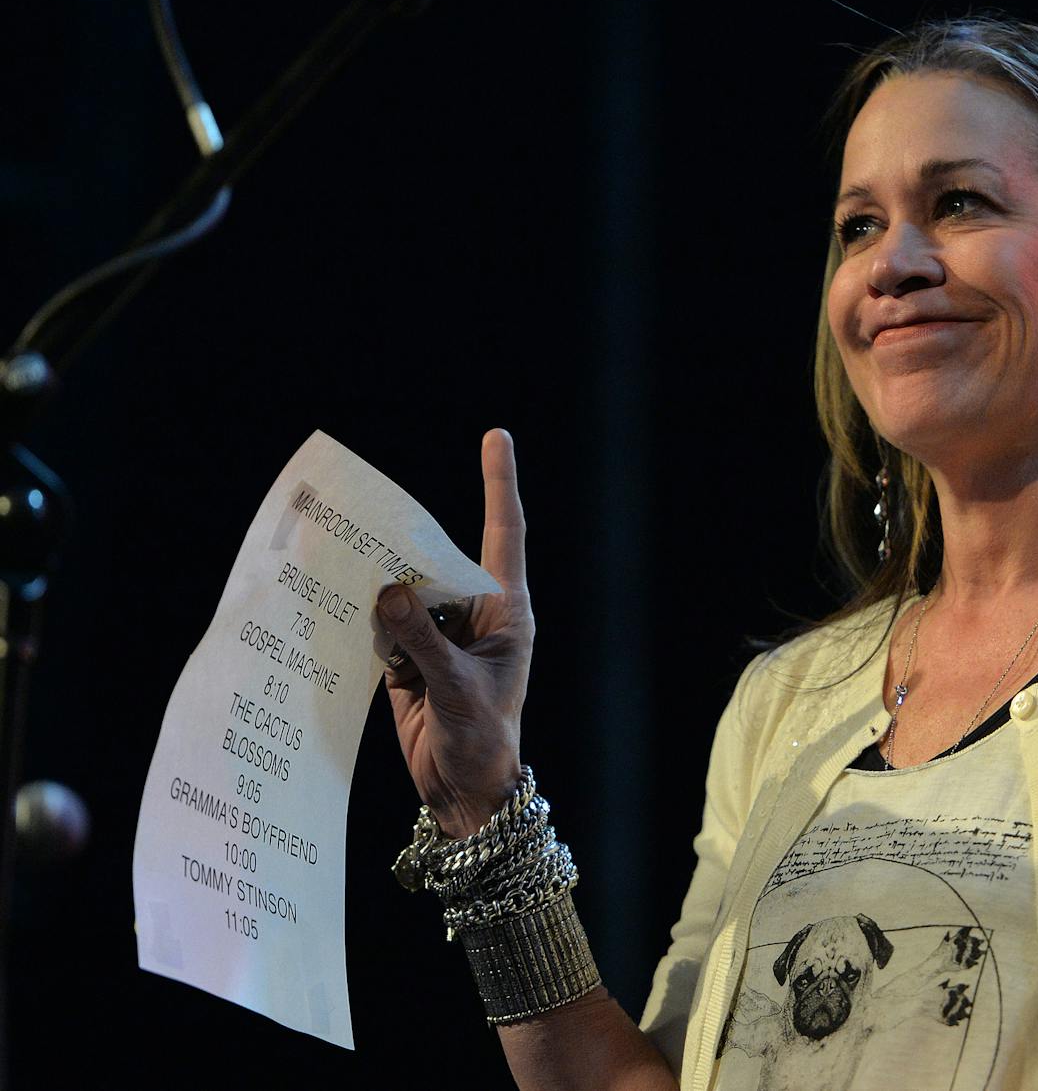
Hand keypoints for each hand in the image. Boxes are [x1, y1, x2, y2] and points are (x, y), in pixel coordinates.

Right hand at [379, 429, 530, 836]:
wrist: (466, 795)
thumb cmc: (483, 741)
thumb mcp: (456, 688)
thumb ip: (421, 640)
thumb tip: (388, 590)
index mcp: (505, 612)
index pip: (503, 534)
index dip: (497, 483)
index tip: (496, 436)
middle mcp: (474, 617)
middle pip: (439, 560)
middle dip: (407, 542)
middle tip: (369, 510)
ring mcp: (440, 638)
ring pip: (405, 593)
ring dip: (380, 586)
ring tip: (343, 559)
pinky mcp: (410, 663)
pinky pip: (384, 628)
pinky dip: (365, 623)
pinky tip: (338, 610)